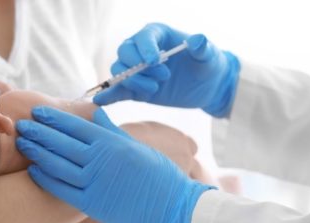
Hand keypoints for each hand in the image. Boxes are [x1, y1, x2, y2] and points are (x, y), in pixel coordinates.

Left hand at [16, 107, 213, 222]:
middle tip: (21, 126)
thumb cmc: (159, 174)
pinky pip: (63, 190)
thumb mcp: (138, 146)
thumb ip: (113, 131)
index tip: (38, 113)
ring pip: (57, 165)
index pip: (75, 126)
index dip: (54, 119)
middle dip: (39, 133)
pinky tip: (35, 171)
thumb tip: (97, 113)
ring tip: (24, 144)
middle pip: (61, 143)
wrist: (173, 206)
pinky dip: (47, 180)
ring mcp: (95, 183)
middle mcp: (100, 160)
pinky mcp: (93, 204)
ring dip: (38, 154)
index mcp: (112, 143)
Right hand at [93, 23, 240, 117]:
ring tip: (155, 90)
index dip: (145, 48)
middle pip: (125, 53)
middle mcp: (142, 50)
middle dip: (138, 67)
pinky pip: (118, 91)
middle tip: (163, 78)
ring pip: (120, 72)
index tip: (154, 60)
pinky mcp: (137, 90)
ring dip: (133, 82)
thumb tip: (197, 40)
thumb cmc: (208, 65)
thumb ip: (202, 48)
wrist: (207, 87)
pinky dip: (109, 95)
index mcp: (157, 35)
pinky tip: (100, 101)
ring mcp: (138, 71)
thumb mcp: (209, 56)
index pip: (143, 37)